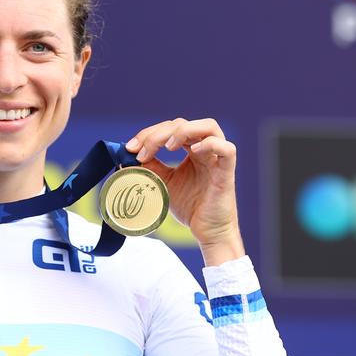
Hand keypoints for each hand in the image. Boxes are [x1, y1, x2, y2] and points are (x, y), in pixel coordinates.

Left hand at [125, 118, 244, 265]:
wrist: (207, 231)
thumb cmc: (190, 206)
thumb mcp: (163, 182)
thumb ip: (150, 167)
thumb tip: (128, 157)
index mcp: (191, 149)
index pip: (170, 128)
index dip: (149, 134)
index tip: (131, 148)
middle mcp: (205, 149)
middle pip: (183, 124)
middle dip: (158, 134)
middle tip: (141, 152)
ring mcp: (218, 158)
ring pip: (208, 126)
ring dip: (183, 131)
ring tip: (167, 147)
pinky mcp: (227, 171)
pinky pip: (227, 148)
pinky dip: (210, 144)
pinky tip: (193, 151)